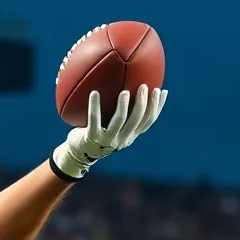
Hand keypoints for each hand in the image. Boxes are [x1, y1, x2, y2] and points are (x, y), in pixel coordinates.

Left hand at [50, 85, 166, 179]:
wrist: (78, 154)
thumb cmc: (95, 134)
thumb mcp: (110, 125)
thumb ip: (120, 113)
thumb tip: (128, 86)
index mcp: (130, 135)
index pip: (148, 121)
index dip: (157, 107)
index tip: (161, 90)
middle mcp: (122, 139)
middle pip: (138, 120)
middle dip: (144, 103)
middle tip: (144, 86)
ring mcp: (107, 139)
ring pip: (120, 121)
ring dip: (124, 106)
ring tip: (124, 92)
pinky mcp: (92, 137)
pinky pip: (94, 119)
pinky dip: (94, 106)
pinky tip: (94, 93)